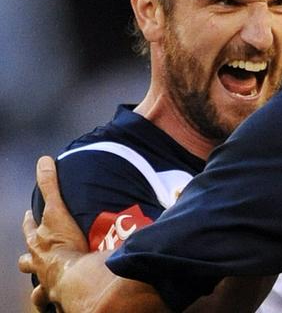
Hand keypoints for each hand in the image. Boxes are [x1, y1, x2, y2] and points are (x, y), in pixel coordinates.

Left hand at [18, 156, 87, 310]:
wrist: (76, 276)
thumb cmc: (66, 245)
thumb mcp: (57, 209)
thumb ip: (50, 184)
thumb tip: (43, 160)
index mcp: (40, 242)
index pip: (30, 229)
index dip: (30, 222)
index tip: (30, 216)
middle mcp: (39, 263)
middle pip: (27, 259)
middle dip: (30, 256)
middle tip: (35, 251)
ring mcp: (47, 281)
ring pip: (36, 283)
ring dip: (39, 280)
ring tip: (45, 281)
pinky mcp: (59, 296)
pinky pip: (53, 301)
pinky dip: (54, 300)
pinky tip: (58, 301)